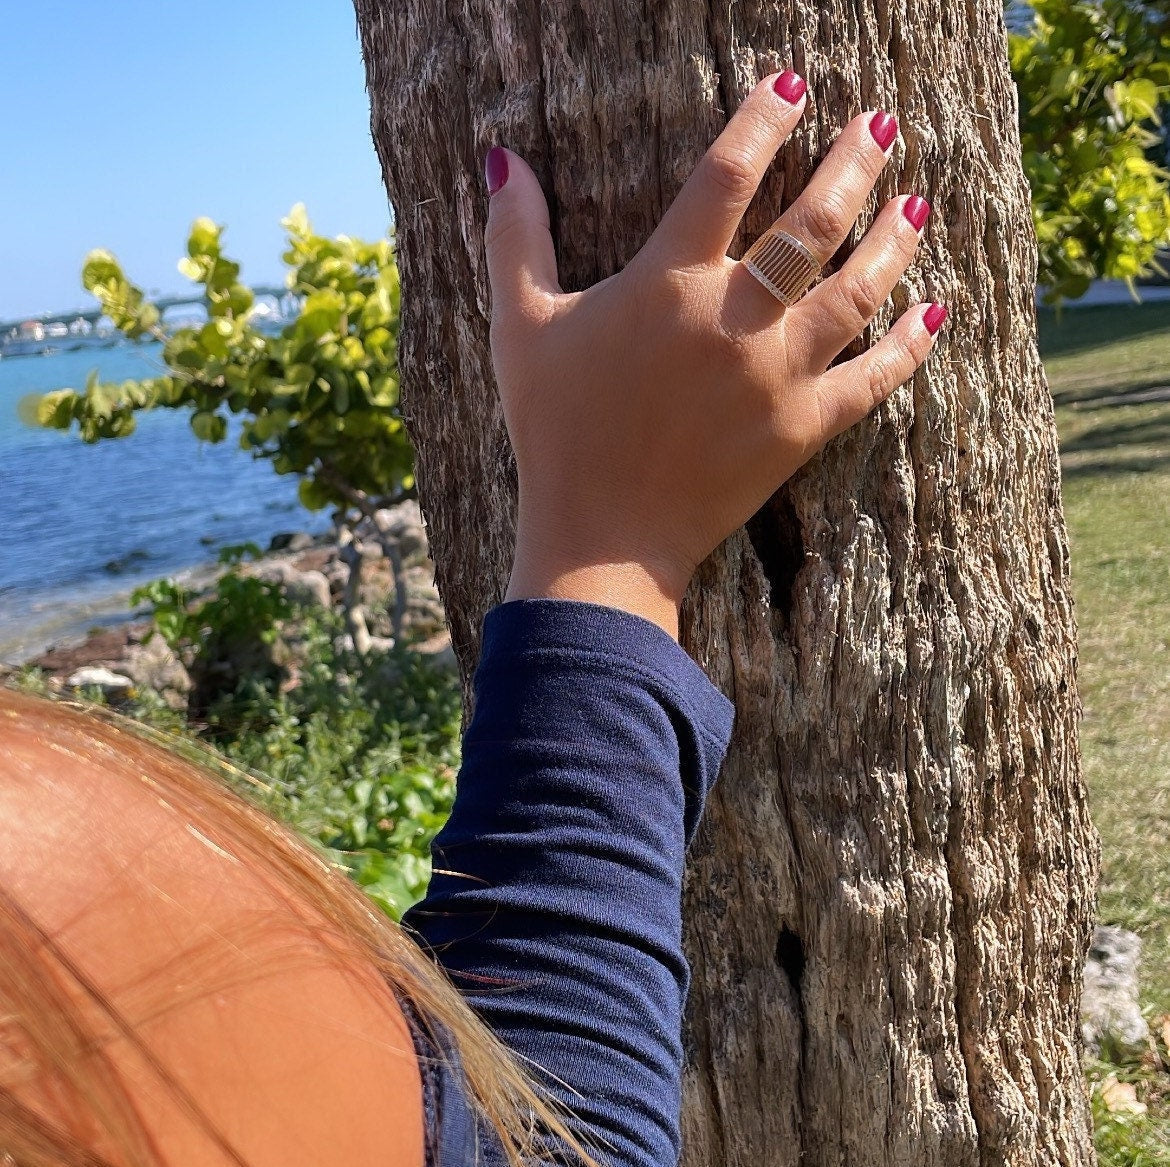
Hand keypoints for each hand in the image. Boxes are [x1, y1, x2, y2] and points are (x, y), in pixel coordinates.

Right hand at [484, 71, 945, 639]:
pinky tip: (936, 310)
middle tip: (882, 123)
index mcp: (668, 282)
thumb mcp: (519, 328)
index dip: (762, 118)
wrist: (601, 538)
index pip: (727, 173)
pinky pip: (875, 377)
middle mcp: (735, 317)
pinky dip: (911, 343)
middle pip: (814, 219)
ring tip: (916, 202)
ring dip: (894, 237)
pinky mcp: (803, 428)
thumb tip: (500, 160)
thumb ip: (514, 239)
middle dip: (855, 160)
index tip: (791, 84)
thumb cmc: (554, 431)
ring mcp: (778, 374)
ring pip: (858, 288)